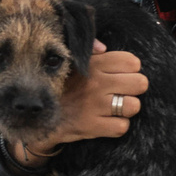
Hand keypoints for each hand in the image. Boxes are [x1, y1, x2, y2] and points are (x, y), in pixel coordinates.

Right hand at [8, 41, 148, 167]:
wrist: (35, 113)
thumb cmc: (59, 86)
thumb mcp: (70, 63)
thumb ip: (89, 52)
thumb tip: (104, 48)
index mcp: (94, 64)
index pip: (133, 62)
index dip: (131, 71)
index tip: (120, 77)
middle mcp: (97, 83)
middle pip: (140, 83)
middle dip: (133, 90)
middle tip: (121, 93)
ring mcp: (95, 105)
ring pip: (134, 106)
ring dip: (126, 109)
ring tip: (114, 108)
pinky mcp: (92, 126)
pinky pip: (122, 127)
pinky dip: (117, 127)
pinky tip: (106, 122)